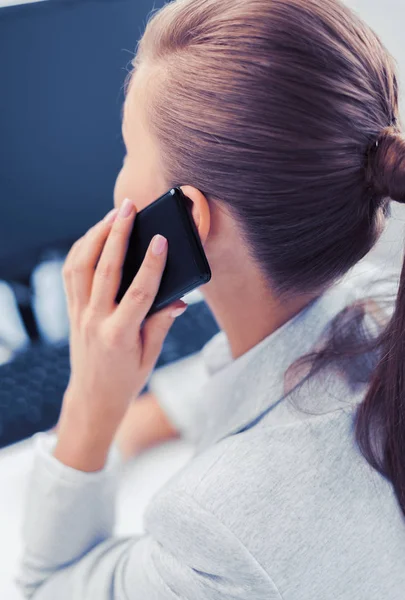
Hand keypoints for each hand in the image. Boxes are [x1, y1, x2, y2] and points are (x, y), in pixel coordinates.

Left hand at [54, 199, 186, 470]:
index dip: (152, 265)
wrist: (92, 397)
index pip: (139, 293)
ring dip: (96, 236)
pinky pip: (71, 273)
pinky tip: (95, 236)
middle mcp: (95, 321)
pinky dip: (81, 249)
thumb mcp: (150, 356)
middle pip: (105, 270)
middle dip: (118, 234)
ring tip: (113, 215)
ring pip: (81, 265)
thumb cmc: (126, 379)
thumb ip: (161, 324)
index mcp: (119, 335)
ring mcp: (79, 314)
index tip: (162, 240)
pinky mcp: (71, 310)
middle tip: (129, 208)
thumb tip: (178, 300)